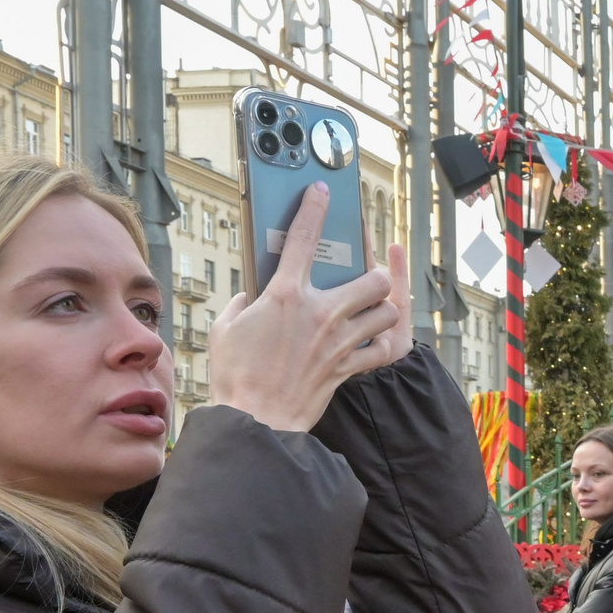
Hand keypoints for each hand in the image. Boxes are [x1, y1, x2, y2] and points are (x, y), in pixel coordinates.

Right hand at [209, 185, 413, 432]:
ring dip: (383, 309)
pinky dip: (381, 344)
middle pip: (373, 279)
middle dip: (375, 276)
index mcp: (285, 296)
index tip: (322, 192)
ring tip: (372, 310)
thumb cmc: (235, 376)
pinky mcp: (348, 367)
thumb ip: (242, 304)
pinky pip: (382, 349)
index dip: (314, 208)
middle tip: (364, 280)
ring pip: (386, 312)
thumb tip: (252, 298)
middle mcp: (320, 313)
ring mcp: (339, 340)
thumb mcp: (226, 328)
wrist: (255, 420)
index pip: (302, 238)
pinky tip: (372, 341)